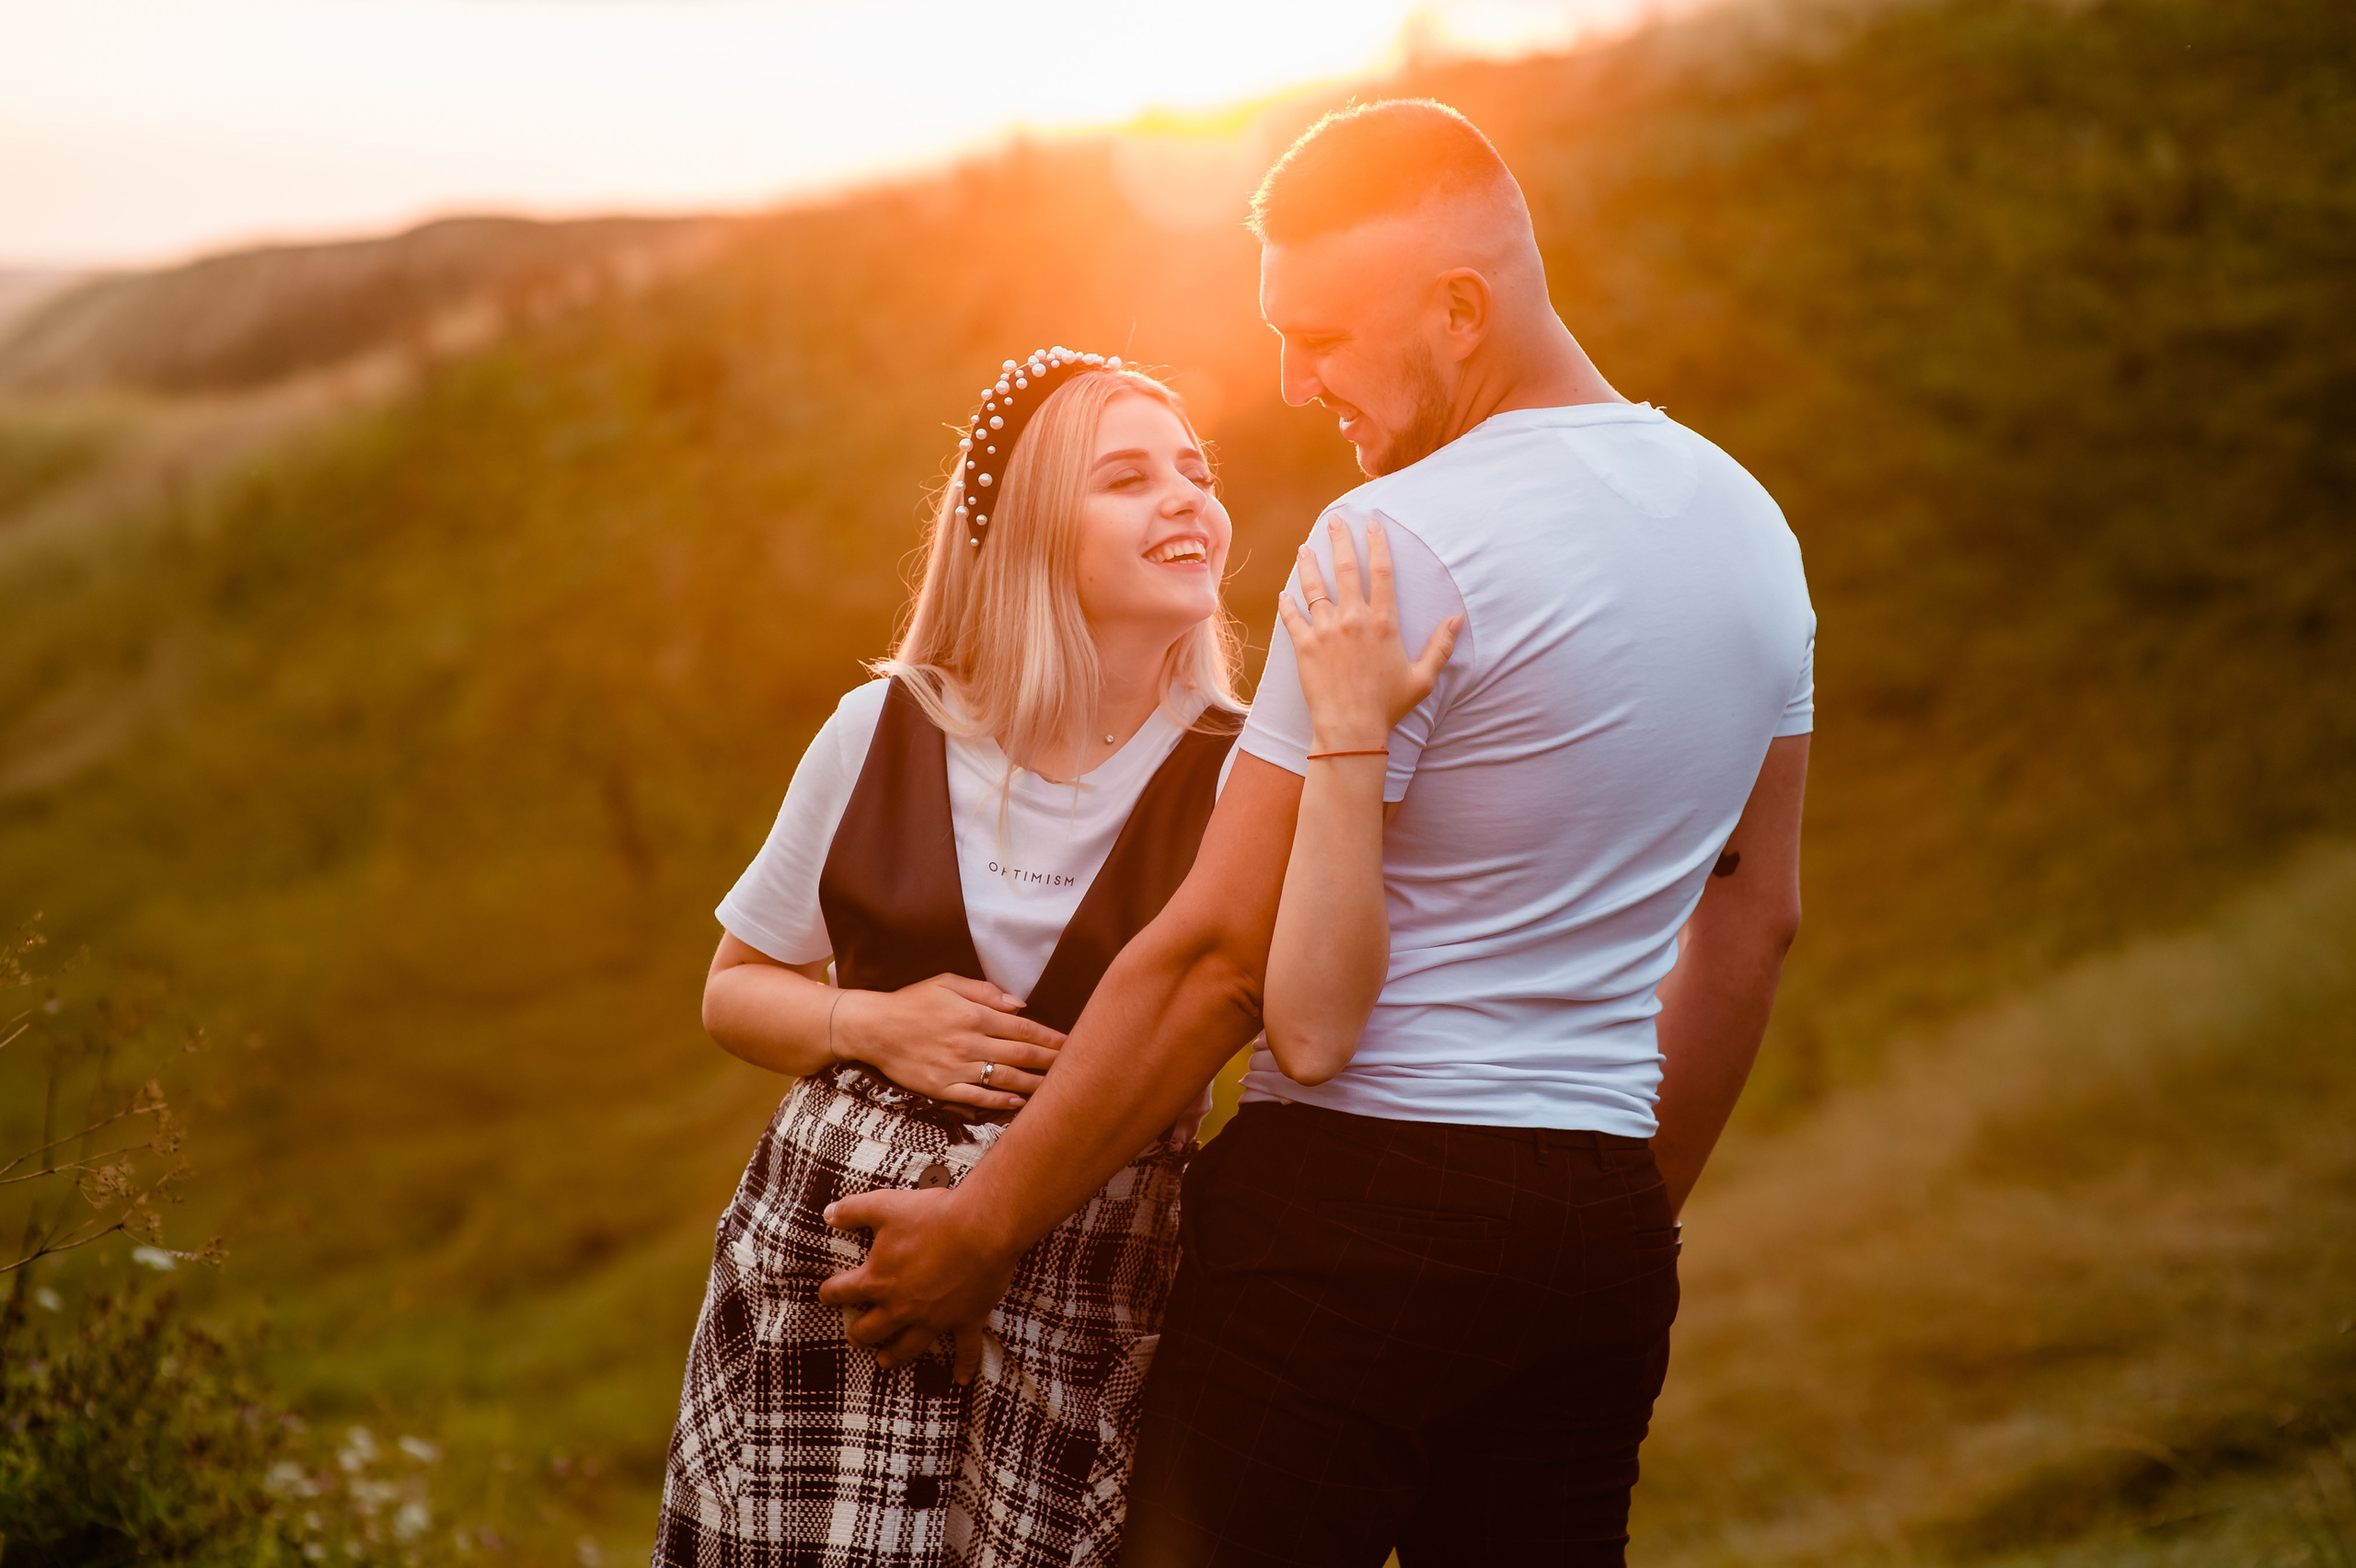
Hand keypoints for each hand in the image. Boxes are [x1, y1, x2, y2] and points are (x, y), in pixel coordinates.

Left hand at [819, 1185, 1016, 1383]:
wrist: (982, 1229)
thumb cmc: (933, 1216)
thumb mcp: (885, 1206)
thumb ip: (853, 1210)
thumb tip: (828, 1214)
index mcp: (878, 1281)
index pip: (841, 1292)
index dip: (830, 1293)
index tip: (827, 1295)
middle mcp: (901, 1307)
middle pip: (871, 1330)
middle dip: (860, 1333)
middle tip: (857, 1335)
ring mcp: (933, 1319)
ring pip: (907, 1347)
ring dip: (894, 1355)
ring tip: (885, 1361)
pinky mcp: (964, 1320)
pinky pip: (964, 1351)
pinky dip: (965, 1366)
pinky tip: (962, 1380)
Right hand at [838, 973, 1063, 1110]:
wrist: (872, 1028)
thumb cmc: (912, 1001)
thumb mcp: (947, 983)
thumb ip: (985, 992)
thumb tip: (1020, 1004)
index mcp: (974, 1015)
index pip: (1023, 1029)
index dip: (1051, 1039)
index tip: (1072, 1044)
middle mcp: (969, 1043)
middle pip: (1021, 1056)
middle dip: (1051, 1063)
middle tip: (1077, 1068)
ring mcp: (956, 1069)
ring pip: (1004, 1079)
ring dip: (1034, 1085)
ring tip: (1057, 1090)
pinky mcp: (941, 1088)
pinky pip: (977, 1098)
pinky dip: (1000, 1101)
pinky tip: (1019, 1103)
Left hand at [1279, 516, 1460, 752]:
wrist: (1351, 730)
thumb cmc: (1389, 706)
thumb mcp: (1422, 677)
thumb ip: (1441, 646)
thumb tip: (1458, 619)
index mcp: (1384, 623)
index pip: (1381, 573)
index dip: (1377, 545)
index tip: (1373, 525)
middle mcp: (1354, 620)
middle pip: (1345, 569)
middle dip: (1340, 540)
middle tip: (1334, 521)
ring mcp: (1326, 631)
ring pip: (1314, 587)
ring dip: (1309, 564)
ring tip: (1305, 548)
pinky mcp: (1304, 647)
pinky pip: (1292, 618)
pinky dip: (1287, 604)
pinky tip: (1285, 593)